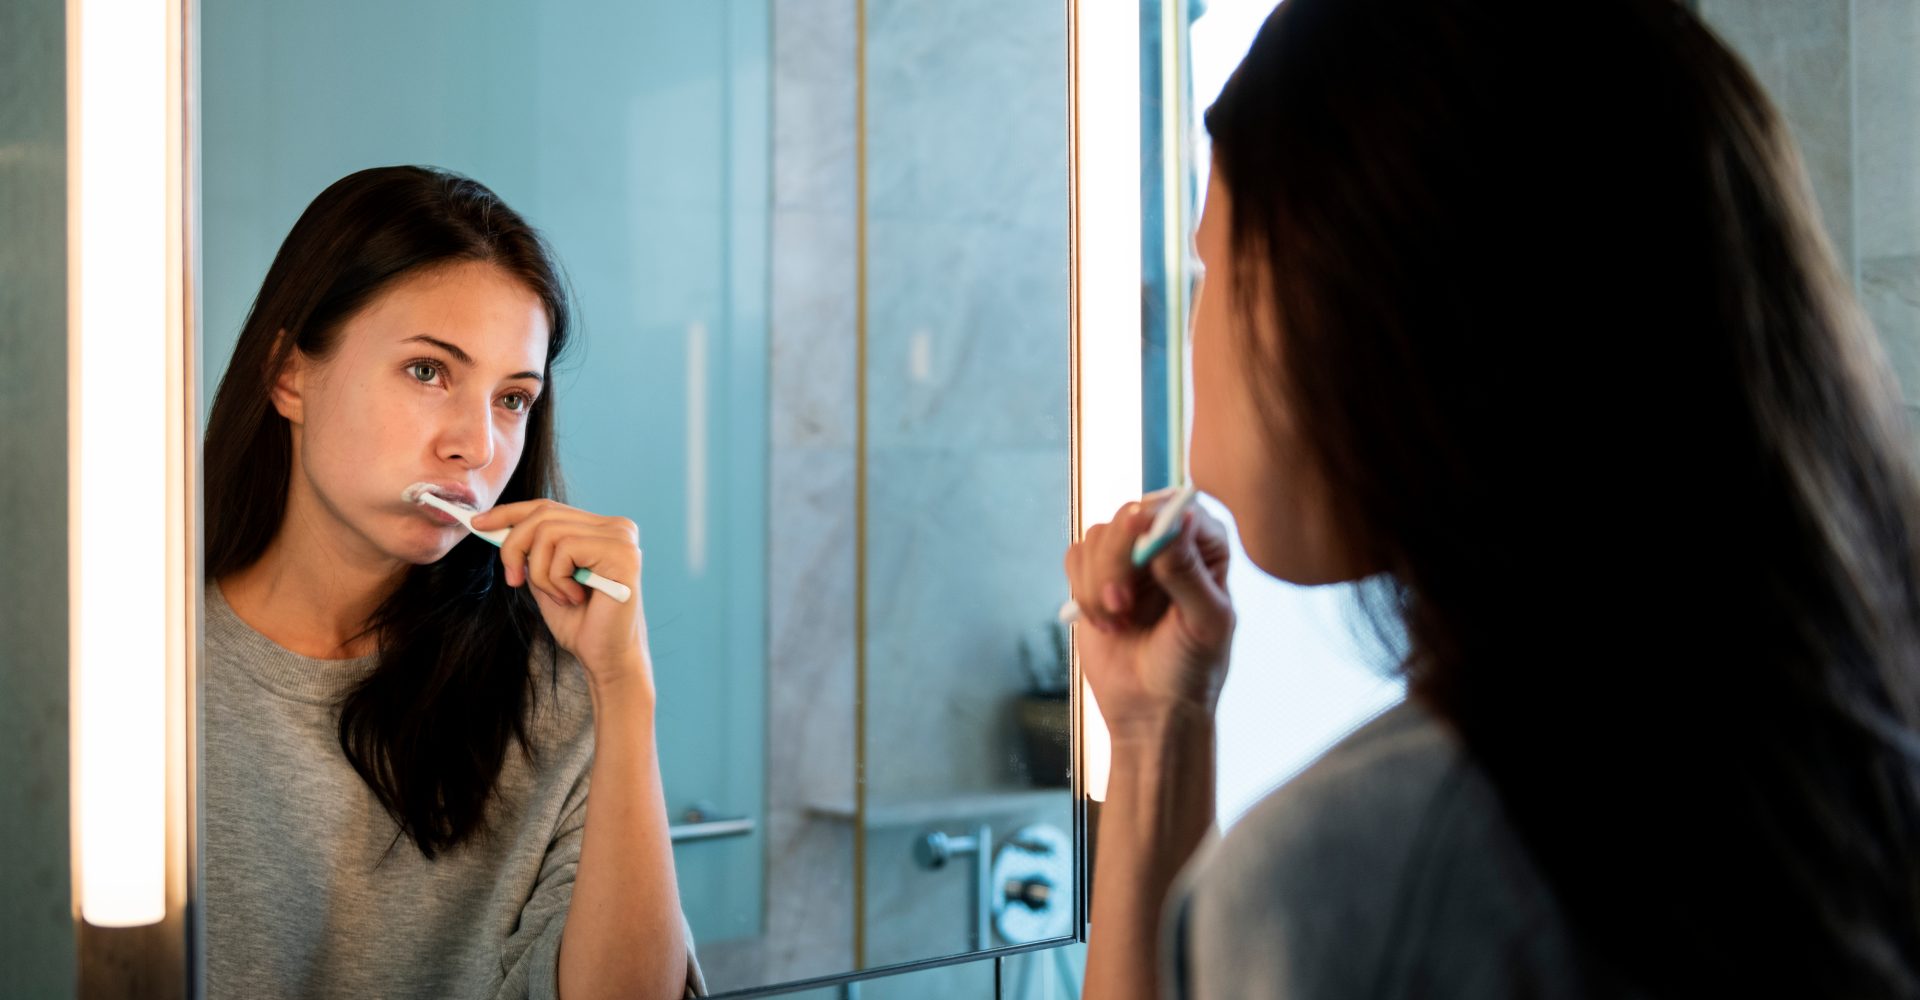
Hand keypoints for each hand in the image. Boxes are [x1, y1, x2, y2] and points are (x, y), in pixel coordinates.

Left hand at [470, 499, 651, 693]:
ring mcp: (622, 538)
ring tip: (559, 597)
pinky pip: (565, 550)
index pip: (548, 507)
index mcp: (600, 529)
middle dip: (515, 548)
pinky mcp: (622, 554)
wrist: (606, 658)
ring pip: (549, 533)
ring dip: (541, 573)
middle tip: (514, 581)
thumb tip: (495, 525)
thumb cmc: (580, 623)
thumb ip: (532, 552)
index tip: (478, 524)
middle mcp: (616, 527)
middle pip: (543, 515)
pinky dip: (557, 579)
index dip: (509, 513)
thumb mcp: (546, 579)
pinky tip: (575, 598)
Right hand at [1063, 495, 1234, 739]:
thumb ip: (1188, 573)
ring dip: (1099, 584)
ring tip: (1118, 622)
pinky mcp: (1096, 574)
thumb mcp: (1204, 624)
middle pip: (1130, 514)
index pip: (1179, 506)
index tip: (1143, 546)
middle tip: (1122, 603)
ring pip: (1098, 536)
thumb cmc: (1191, 669)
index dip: (1155, 518)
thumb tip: (1178, 521)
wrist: (1152, 710)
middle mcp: (1167, 543)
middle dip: (1118, 560)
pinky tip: (1106, 622)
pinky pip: (1077, 557)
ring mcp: (1129, 557)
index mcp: (1205, 546)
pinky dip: (1084, 592)